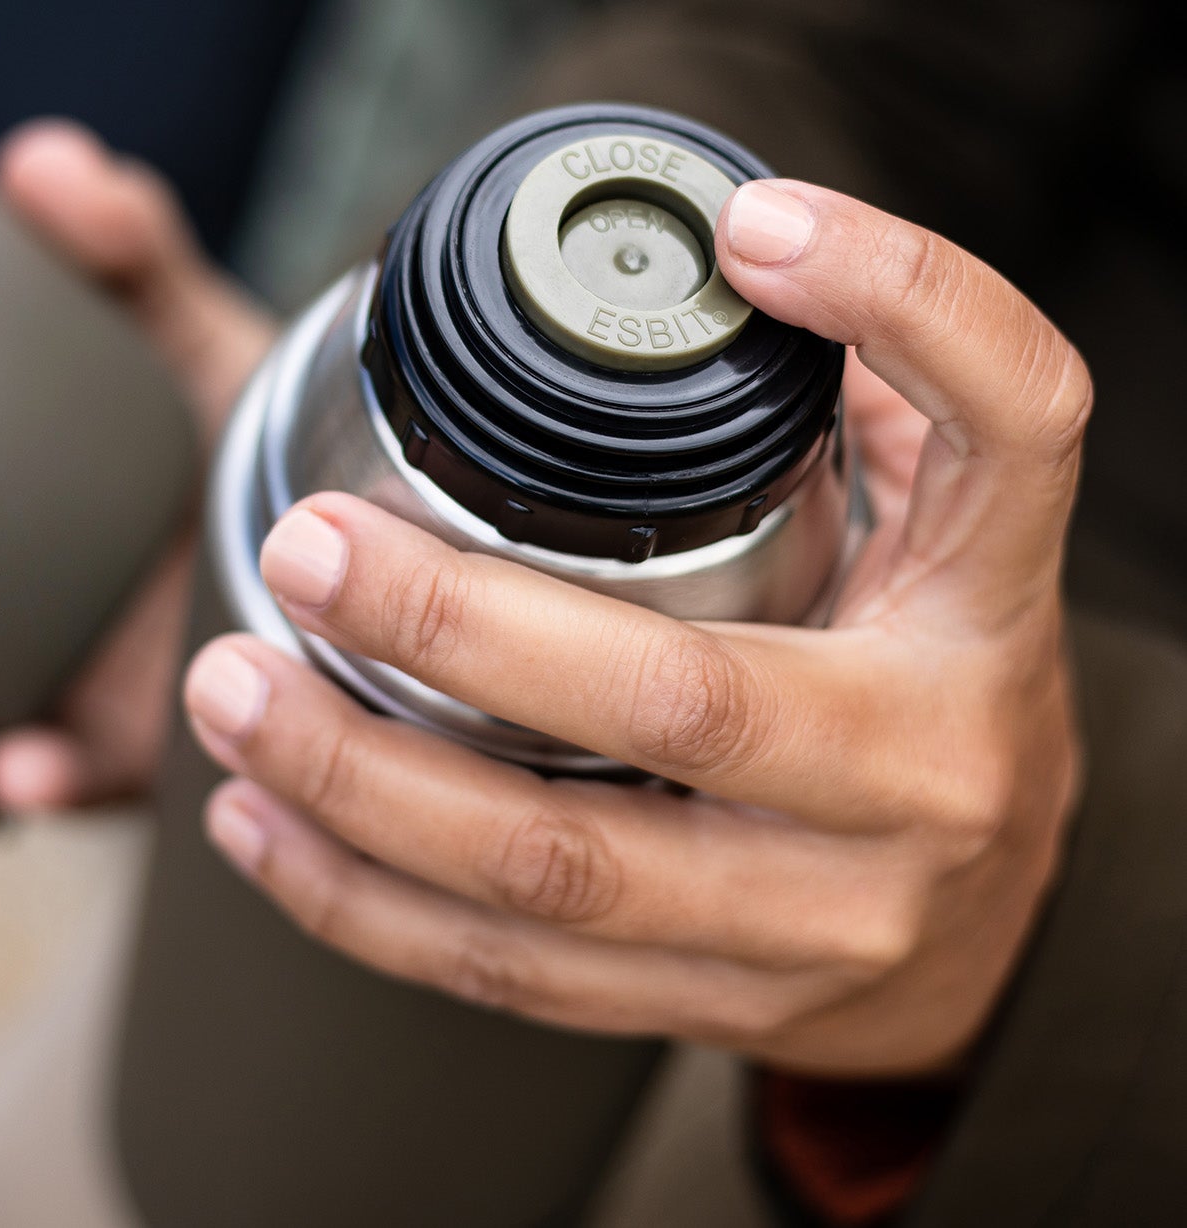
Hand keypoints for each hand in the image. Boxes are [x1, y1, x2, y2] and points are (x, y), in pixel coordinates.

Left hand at [184, 180, 1088, 1075]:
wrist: (1002, 934)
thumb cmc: (946, 687)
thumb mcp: (954, 531)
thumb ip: (876, 390)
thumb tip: (738, 250)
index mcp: (980, 610)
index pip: (1006, 421)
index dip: (901, 300)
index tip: (752, 229)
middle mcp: (918, 774)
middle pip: (679, 700)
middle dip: (457, 625)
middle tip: (307, 552)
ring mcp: (816, 921)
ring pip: (557, 872)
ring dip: (363, 783)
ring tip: (231, 692)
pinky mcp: (722, 1008)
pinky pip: (518, 976)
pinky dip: (366, 903)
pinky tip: (263, 828)